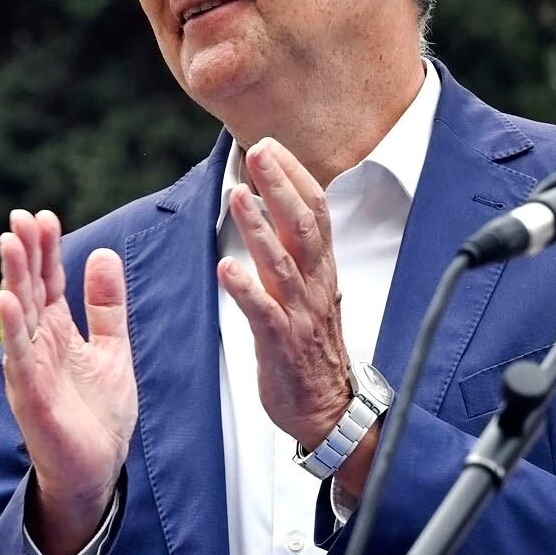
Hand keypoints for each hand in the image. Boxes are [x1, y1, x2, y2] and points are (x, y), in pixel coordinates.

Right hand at [0, 208, 136, 554]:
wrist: (97, 471)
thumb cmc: (98, 416)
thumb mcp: (112, 349)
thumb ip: (106, 306)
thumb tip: (103, 253)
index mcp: (58, 333)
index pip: (48, 282)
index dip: (47, 250)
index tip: (44, 217)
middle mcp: (38, 345)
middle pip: (29, 290)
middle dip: (25, 253)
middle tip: (20, 217)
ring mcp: (30, 369)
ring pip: (19, 316)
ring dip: (13, 278)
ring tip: (9, 242)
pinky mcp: (29, 395)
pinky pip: (18, 356)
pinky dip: (11, 328)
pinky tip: (6, 299)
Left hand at [217, 139, 354, 452]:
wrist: (327, 408)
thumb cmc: (312, 348)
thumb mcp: (310, 292)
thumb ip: (296, 254)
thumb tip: (276, 210)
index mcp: (321, 270)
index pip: (315, 212)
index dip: (295, 176)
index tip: (272, 146)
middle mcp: (314, 286)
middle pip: (302, 227)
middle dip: (281, 186)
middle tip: (259, 151)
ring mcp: (299, 314)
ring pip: (281, 264)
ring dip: (259, 228)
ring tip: (239, 196)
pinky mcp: (281, 343)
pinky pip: (263, 313)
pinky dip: (246, 289)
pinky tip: (227, 267)